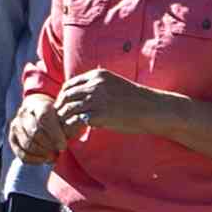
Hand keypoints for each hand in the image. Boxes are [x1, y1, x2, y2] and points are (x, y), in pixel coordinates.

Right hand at [6, 96, 66, 165]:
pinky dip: (34, 160)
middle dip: (49, 146)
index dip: (54, 134)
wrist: (37, 113)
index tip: (63, 146)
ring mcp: (16, 126)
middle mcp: (23, 113)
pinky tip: (44, 160)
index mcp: (38, 105)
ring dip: (42, 154)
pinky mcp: (12, 138)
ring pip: (27, 144)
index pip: (44, 118)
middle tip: (59, 152)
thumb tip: (77, 128)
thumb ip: (68, 124)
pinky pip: (21, 154)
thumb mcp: (62, 116)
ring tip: (53, 157)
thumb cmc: (55, 118)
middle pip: (34, 132)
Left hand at [51, 68, 174, 138]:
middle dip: (60, 111)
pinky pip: (76, 122)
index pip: (69, 85)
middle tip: (59, 123)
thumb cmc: (136, 100)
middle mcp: (94, 85)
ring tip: (64, 132)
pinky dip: (71, 129)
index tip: (64, 109)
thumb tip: (85, 99)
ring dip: (63, 122)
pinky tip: (74, 136)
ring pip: (68, 110)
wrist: (152, 109)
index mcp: (97, 76)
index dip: (63, 98)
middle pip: (65, 97)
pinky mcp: (99, 114)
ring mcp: (96, 99)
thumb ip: (99, 88)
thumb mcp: (114, 86)